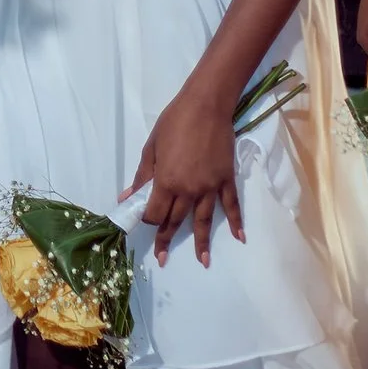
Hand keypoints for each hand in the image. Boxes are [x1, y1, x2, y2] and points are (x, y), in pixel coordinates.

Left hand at [122, 81, 244, 265]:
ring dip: (202, 242)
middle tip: (162, 259)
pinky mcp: (226, 180)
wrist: (206, 106)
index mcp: (166, 182)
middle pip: (176, 220)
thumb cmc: (174, 123)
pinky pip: (231, 205)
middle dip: (166, 239)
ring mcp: (209, 187)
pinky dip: (236, 222)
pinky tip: (240, 237)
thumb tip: (127, 197)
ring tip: (202, 262)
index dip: (147, 220)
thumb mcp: (151, 147)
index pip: (154, 212)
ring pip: (203, 220)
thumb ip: (142, 176)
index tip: (143, 223)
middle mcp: (188, 190)